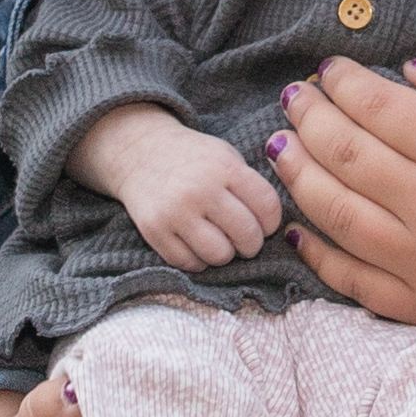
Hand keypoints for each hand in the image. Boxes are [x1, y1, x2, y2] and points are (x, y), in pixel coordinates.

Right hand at [72, 103, 287, 271]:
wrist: (139, 152)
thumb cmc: (194, 159)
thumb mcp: (226, 156)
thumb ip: (251, 185)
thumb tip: (276, 227)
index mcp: (225, 167)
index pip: (268, 208)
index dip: (271, 223)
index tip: (263, 223)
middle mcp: (201, 189)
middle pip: (247, 236)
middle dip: (251, 243)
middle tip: (243, 238)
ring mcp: (176, 212)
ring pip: (220, 256)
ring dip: (224, 254)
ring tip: (218, 239)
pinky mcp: (154, 231)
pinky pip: (190, 264)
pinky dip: (198, 260)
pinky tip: (196, 243)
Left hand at [281, 51, 415, 348]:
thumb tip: (411, 69)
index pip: (380, 109)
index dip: (345, 84)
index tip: (328, 70)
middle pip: (346, 156)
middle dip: (310, 119)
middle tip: (293, 98)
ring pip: (335, 213)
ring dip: (297, 176)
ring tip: (281, 147)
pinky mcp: (414, 302)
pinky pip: (349, 277)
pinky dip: (315, 252)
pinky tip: (296, 227)